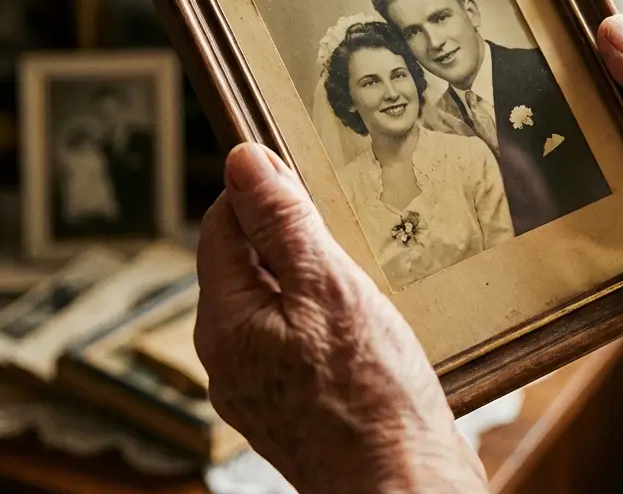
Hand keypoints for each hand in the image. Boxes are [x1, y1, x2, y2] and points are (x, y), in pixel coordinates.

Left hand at [194, 143, 485, 492]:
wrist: (402, 486)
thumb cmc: (372, 396)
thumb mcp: (330, 286)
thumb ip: (282, 221)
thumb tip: (243, 161)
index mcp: (224, 322)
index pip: (220, 225)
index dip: (260, 193)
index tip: (305, 184)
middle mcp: (227, 358)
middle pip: (246, 265)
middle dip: (293, 244)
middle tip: (346, 246)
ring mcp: (255, 389)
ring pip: (274, 305)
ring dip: (313, 287)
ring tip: (362, 299)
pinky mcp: (287, 410)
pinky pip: (294, 344)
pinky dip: (324, 327)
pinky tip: (365, 339)